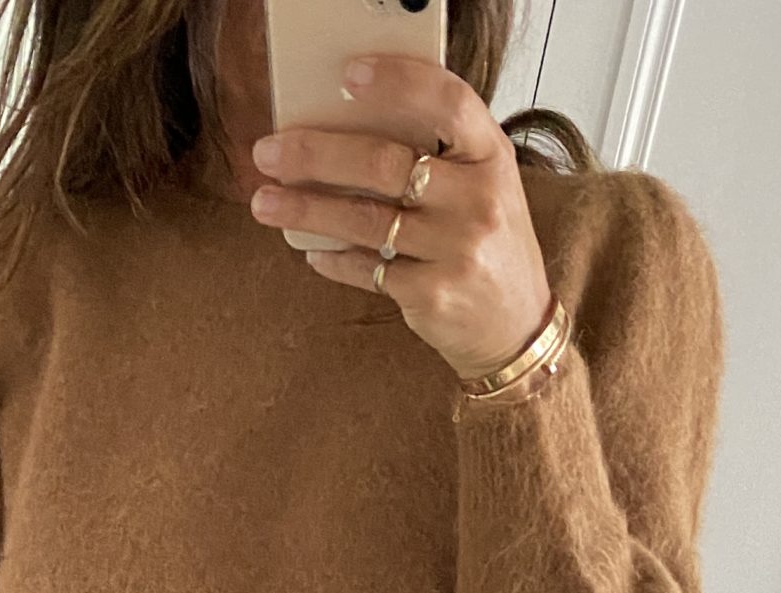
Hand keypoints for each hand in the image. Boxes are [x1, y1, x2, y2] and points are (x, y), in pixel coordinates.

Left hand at [248, 57, 554, 380]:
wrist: (516, 327)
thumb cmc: (489, 246)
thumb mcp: (483, 188)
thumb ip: (439, 156)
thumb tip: (351, 129)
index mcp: (491, 157)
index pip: (448, 102)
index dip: (399, 82)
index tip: (348, 77)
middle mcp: (478, 200)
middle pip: (384, 163)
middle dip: (315, 155)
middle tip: (269, 152)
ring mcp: (456, 250)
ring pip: (364, 219)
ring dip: (305, 209)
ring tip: (264, 201)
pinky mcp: (432, 295)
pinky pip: (366, 270)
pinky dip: (332, 259)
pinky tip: (311, 251)